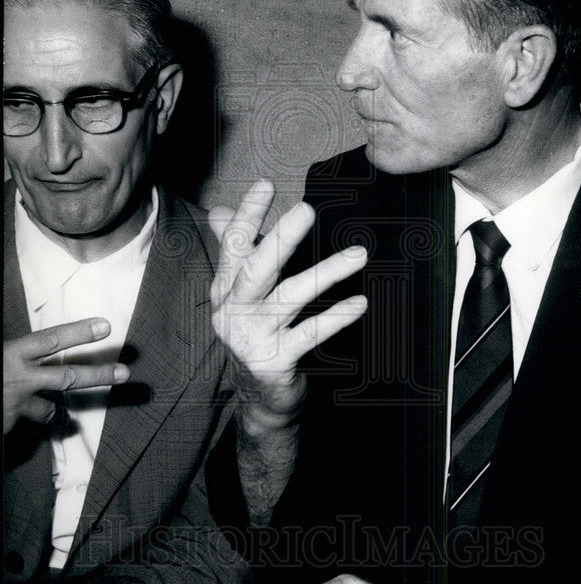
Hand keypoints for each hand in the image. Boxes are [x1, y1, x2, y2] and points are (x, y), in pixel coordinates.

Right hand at [3, 318, 128, 433]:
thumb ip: (15, 351)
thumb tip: (32, 346)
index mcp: (14, 353)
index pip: (51, 340)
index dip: (79, 333)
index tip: (105, 326)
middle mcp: (21, 378)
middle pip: (67, 377)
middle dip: (99, 376)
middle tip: (125, 373)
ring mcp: (17, 404)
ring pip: (50, 410)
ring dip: (60, 414)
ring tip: (66, 417)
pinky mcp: (9, 424)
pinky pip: (24, 421)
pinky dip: (24, 419)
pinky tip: (16, 418)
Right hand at [209, 180, 367, 417]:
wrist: (261, 399)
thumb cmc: (256, 335)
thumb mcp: (239, 294)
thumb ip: (233, 252)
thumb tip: (217, 210)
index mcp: (225, 290)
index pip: (233, 246)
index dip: (248, 214)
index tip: (266, 183)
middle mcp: (232, 311)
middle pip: (255, 268)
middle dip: (280, 238)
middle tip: (307, 209)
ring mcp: (252, 338)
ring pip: (289, 298)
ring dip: (326, 273)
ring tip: (359, 254)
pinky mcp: (274, 362)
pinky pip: (310, 334)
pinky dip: (336, 318)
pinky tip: (360, 303)